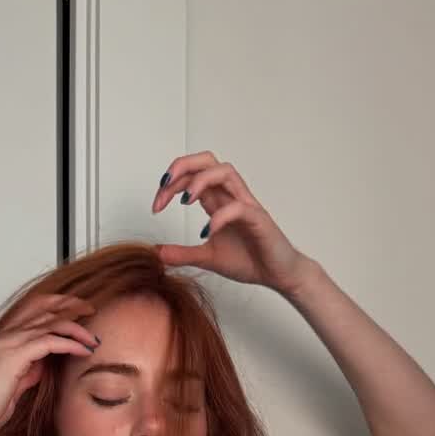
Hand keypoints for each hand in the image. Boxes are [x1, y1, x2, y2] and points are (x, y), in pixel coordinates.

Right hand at [0, 292, 98, 435]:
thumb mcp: (13, 385)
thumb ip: (28, 371)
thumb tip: (43, 366)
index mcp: (4, 339)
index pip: (34, 308)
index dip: (58, 306)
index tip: (79, 313)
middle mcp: (6, 336)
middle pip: (44, 306)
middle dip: (71, 305)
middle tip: (91, 311)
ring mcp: (9, 343)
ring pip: (50, 322)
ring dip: (76, 327)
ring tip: (93, 337)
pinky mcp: (14, 356)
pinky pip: (50, 341)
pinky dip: (71, 343)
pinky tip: (84, 350)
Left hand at [151, 153, 310, 293]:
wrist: (278, 274)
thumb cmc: (250, 260)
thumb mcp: (208, 258)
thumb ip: (183, 254)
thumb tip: (157, 253)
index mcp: (218, 201)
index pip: (191, 175)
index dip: (170, 184)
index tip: (156, 205)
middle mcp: (231, 196)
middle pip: (207, 160)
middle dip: (183, 166)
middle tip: (164, 186)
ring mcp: (246, 205)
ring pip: (225, 172)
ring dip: (200, 180)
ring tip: (184, 201)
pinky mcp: (258, 219)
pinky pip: (238, 207)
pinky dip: (219, 217)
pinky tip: (207, 232)